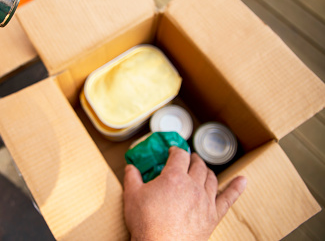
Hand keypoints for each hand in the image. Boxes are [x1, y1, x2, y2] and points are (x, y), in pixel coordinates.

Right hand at [123, 146, 246, 240]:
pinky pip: (229, 198)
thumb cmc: (147, 223)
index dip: (176, 150)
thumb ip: (132, 177)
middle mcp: (193, 185)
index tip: (172, 151)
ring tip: (203, 168)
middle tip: (188, 158)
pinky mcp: (213, 215)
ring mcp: (206, 200)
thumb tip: (131, 167)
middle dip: (192, 158)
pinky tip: (243, 180)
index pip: (180, 155)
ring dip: (207, 170)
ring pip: (211, 178)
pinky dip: (236, 188)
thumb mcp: (132, 195)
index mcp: (174, 177)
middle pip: (197, 165)